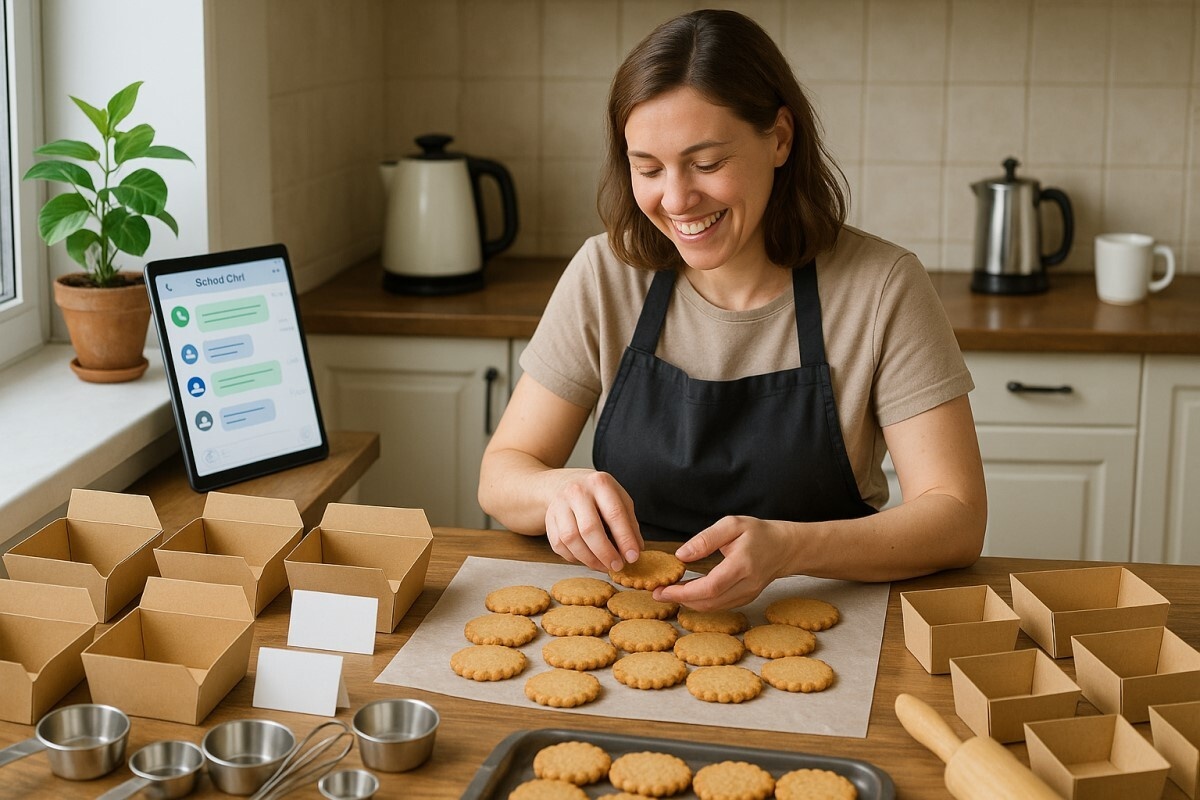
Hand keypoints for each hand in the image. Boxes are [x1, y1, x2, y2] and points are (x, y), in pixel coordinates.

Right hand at [544, 471, 642, 572]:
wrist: (564, 484)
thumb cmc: (597, 495)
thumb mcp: (619, 499)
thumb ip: (629, 523)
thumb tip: (636, 550)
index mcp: (600, 483)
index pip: (614, 514)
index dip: (625, 538)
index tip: (633, 557)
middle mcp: (577, 492)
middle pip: (589, 528)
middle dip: (605, 553)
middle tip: (617, 566)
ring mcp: (559, 505)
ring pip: (571, 539)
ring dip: (589, 559)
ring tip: (603, 566)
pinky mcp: (549, 520)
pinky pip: (559, 545)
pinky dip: (575, 557)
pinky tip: (587, 559)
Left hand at [654, 516, 790, 609]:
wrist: (785, 548)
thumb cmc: (758, 533)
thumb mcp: (732, 524)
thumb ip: (706, 539)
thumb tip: (681, 555)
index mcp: (742, 564)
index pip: (711, 586)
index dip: (685, 592)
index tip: (663, 589)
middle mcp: (747, 584)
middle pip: (710, 602)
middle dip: (681, 600)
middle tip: (658, 592)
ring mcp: (748, 595)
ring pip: (714, 607)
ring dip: (689, 603)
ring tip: (669, 592)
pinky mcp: (746, 599)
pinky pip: (720, 606)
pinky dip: (702, 602)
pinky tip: (688, 593)